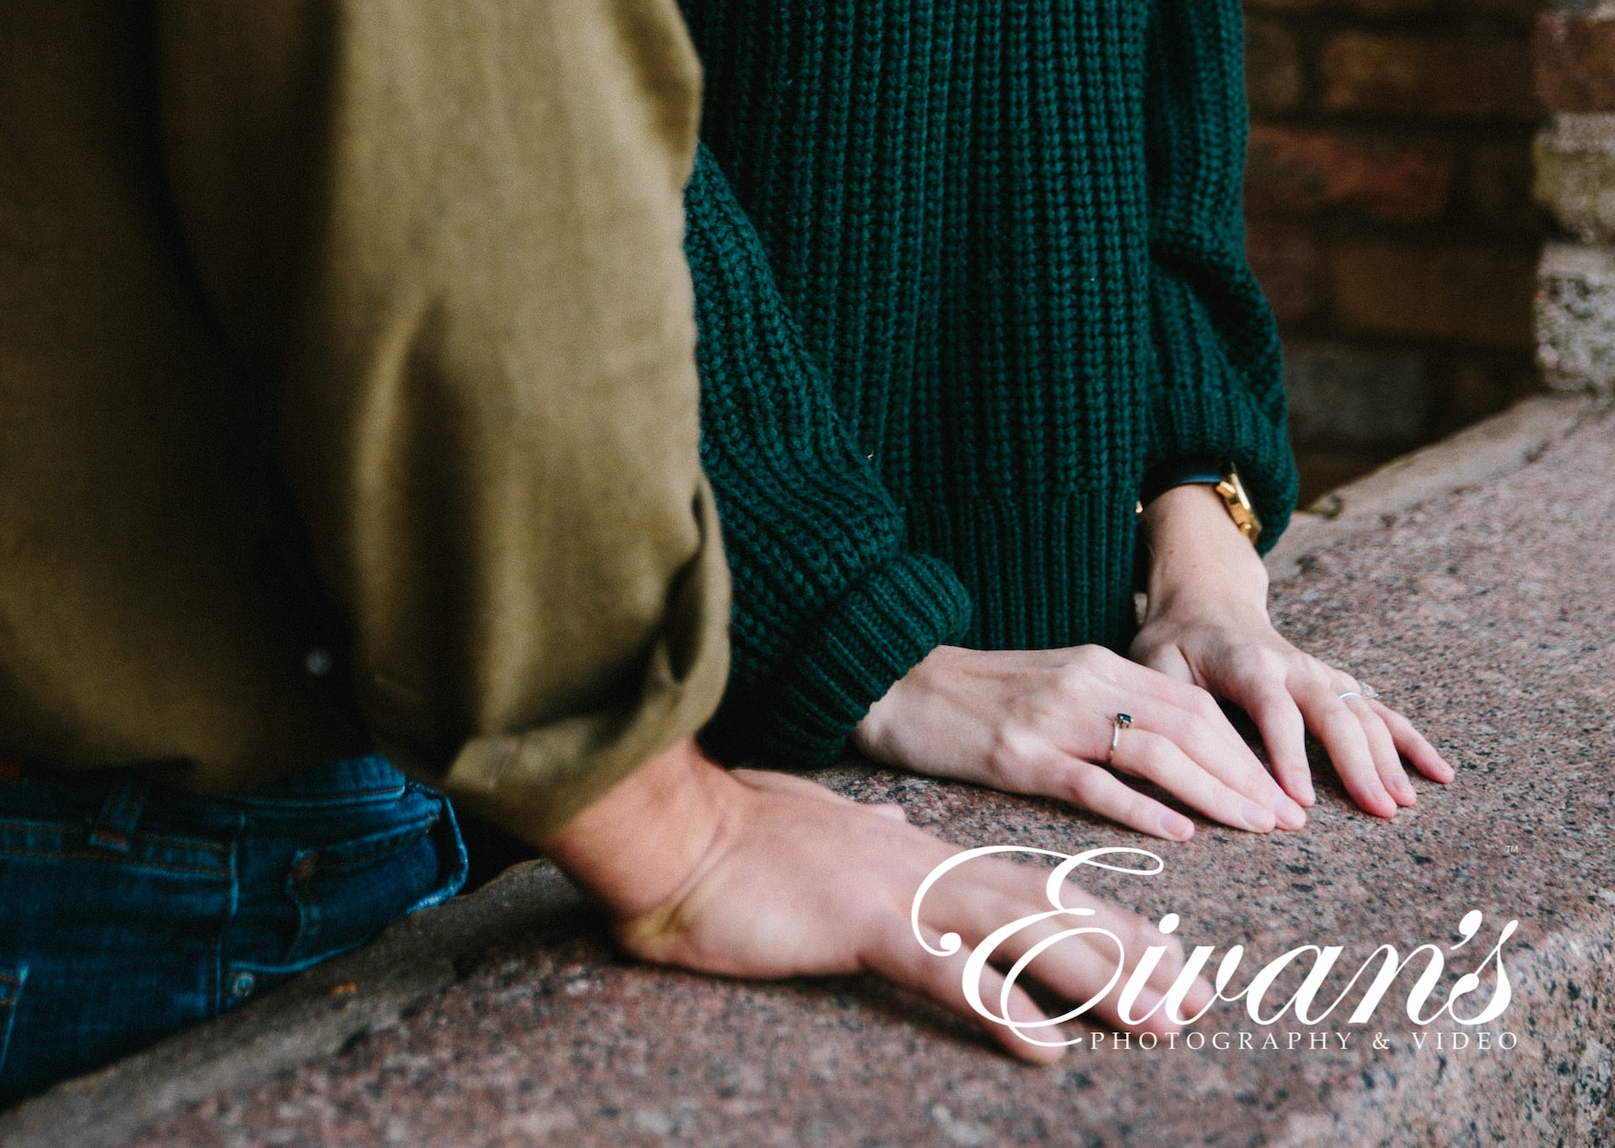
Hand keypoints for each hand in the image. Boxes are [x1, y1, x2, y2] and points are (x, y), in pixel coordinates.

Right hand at [538, 740, 1209, 1062]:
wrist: (676, 831)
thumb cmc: (737, 838)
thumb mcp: (821, 829)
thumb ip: (869, 832)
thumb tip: (899, 824)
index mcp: (920, 850)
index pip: (1033, 887)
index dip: (1106, 922)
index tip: (1166, 956)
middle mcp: (928, 863)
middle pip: (1051, 909)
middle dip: (1131, 955)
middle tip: (1198, 998)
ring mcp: (900, 889)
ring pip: (1022, 934)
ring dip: (1097, 980)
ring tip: (1159, 1020)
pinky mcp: (862, 922)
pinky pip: (944, 971)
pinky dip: (1000, 1007)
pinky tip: (1046, 1049)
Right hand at [853, 640, 1304, 842]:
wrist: (892, 677)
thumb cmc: (974, 695)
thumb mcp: (1053, 689)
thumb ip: (1109, 712)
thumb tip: (1174, 759)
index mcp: (1098, 664)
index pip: (1193, 704)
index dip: (1245, 747)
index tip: (1282, 790)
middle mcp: (1085, 682)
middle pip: (1188, 725)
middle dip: (1246, 773)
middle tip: (1288, 818)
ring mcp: (1052, 717)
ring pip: (1155, 751)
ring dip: (1215, 790)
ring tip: (1256, 825)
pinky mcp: (1018, 753)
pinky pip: (1092, 781)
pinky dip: (1142, 805)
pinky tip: (1179, 831)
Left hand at [1132, 483, 1453, 820]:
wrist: (1205, 598)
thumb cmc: (1175, 640)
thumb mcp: (1154, 664)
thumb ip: (1170, 706)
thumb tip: (1178, 760)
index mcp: (1248, 663)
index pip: (1274, 711)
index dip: (1287, 757)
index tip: (1301, 806)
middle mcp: (1293, 665)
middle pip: (1333, 712)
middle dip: (1358, 763)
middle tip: (1379, 812)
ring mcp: (1320, 673)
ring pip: (1362, 712)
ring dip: (1389, 757)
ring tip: (1405, 803)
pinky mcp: (1335, 683)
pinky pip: (1379, 710)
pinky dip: (1410, 739)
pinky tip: (1439, 771)